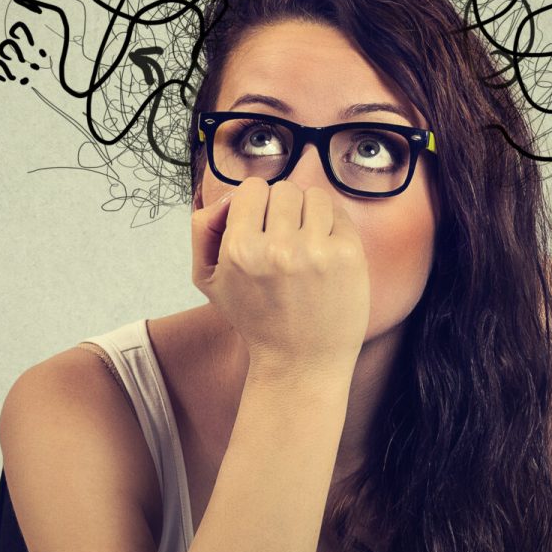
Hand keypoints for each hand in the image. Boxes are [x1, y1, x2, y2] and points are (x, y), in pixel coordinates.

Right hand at [190, 175, 370, 375]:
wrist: (300, 363)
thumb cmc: (255, 319)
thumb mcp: (208, 280)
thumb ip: (203, 229)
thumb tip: (228, 197)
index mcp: (240, 251)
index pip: (252, 189)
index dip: (256, 205)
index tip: (262, 228)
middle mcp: (278, 249)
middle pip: (284, 190)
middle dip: (284, 211)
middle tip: (285, 241)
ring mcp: (316, 252)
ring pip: (314, 196)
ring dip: (310, 214)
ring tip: (306, 245)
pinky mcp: (348, 256)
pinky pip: (340, 213)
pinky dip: (333, 227)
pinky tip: (325, 253)